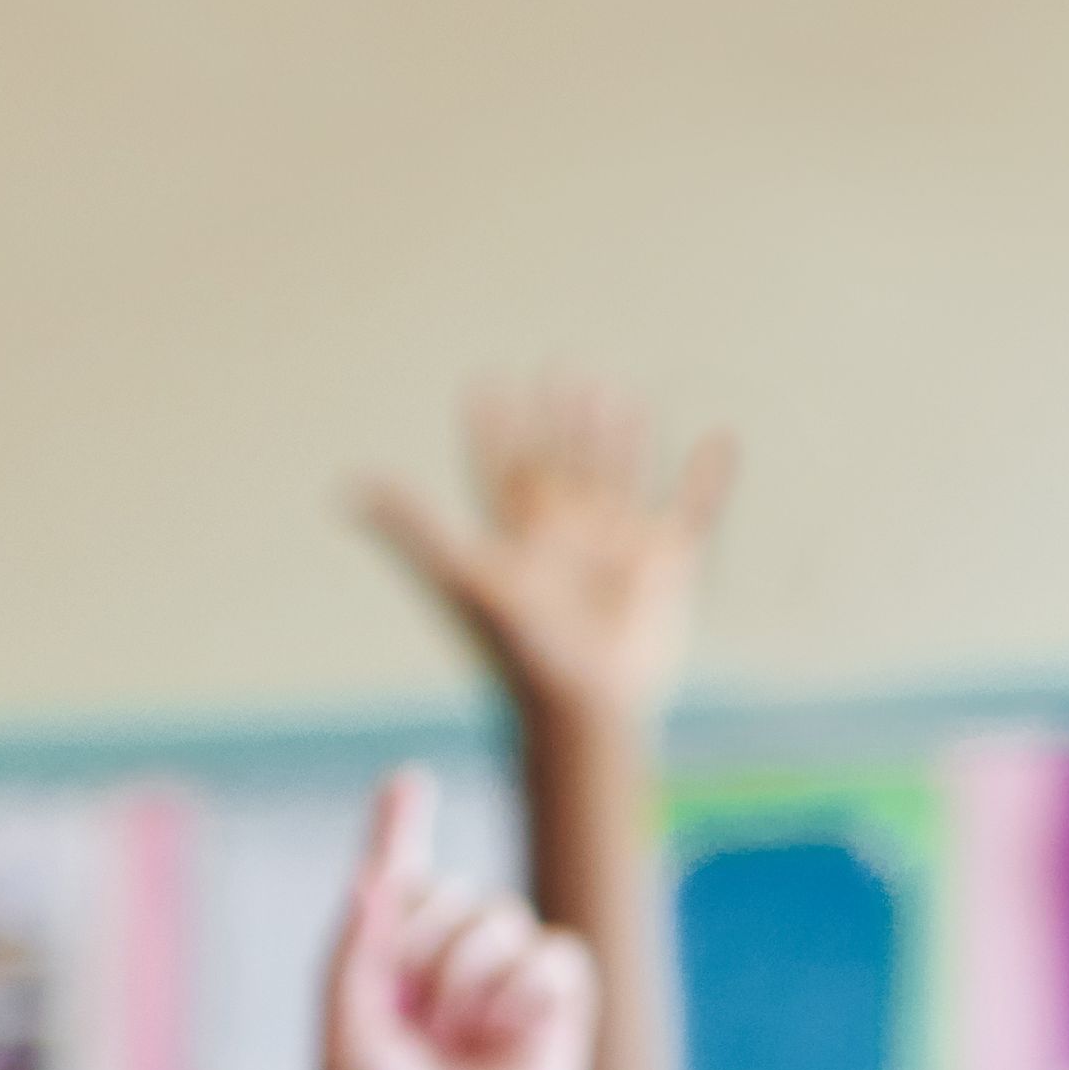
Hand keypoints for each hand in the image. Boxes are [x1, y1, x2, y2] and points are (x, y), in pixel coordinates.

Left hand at [321, 767, 599, 1069]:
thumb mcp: (345, 1034)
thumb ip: (355, 952)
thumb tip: (370, 876)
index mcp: (385, 966)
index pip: (397, 885)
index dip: (401, 832)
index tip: (405, 783)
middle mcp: (446, 962)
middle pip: (451, 892)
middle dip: (424, 943)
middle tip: (413, 1016)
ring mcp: (504, 979)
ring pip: (500, 916)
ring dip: (468, 973)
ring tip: (454, 1037)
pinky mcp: (556, 1001)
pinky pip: (550, 953)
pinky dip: (522, 988)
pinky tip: (502, 1034)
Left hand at [357, 377, 730, 732]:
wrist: (582, 703)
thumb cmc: (520, 645)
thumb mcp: (464, 573)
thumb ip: (412, 526)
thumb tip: (347, 485)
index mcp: (521, 534)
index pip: (504, 467)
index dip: (494, 429)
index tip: (485, 382)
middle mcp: (569, 535)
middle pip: (564, 461)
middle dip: (562, 419)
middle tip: (559, 365)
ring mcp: (620, 547)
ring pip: (621, 475)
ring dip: (621, 437)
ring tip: (616, 393)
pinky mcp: (669, 565)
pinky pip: (695, 512)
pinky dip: (709, 481)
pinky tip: (721, 441)